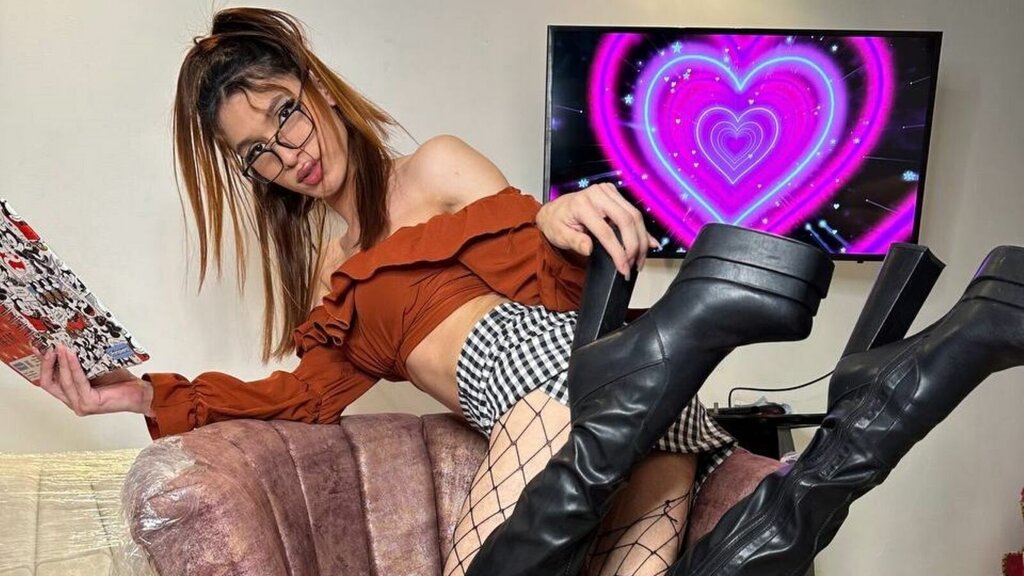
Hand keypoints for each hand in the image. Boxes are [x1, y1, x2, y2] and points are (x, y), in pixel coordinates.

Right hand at [35, 344, 152, 416]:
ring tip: (60, 347)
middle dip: (46, 364)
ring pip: (62, 381)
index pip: (50, 380)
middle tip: (47, 347)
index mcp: (72, 394)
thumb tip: (69, 342)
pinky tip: (71, 355)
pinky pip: (77, 382)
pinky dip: (73, 367)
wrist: (140, 393)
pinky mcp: (89, 403)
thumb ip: (82, 361)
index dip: (42, 365)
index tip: (39, 348)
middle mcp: (73, 401)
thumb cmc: (120, 382)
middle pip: (49, 383)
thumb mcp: (96, 368)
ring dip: (60, 362)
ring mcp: (80, 404)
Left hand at [537, 183, 657, 278]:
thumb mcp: (559, 235)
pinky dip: (642, 230)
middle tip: (634, 265)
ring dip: (641, 240)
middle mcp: (597, 194)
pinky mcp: (615, 195)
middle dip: (634, 246)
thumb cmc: (557, 222)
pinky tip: (650, 243)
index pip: (606, 231)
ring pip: (634, 216)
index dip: (618, 252)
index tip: (624, 268)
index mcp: (582, 205)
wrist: (555, 210)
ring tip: (639, 260)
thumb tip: (589, 248)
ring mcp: (608, 192)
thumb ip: (574, 242)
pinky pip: (633, 213)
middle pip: (626, 221)